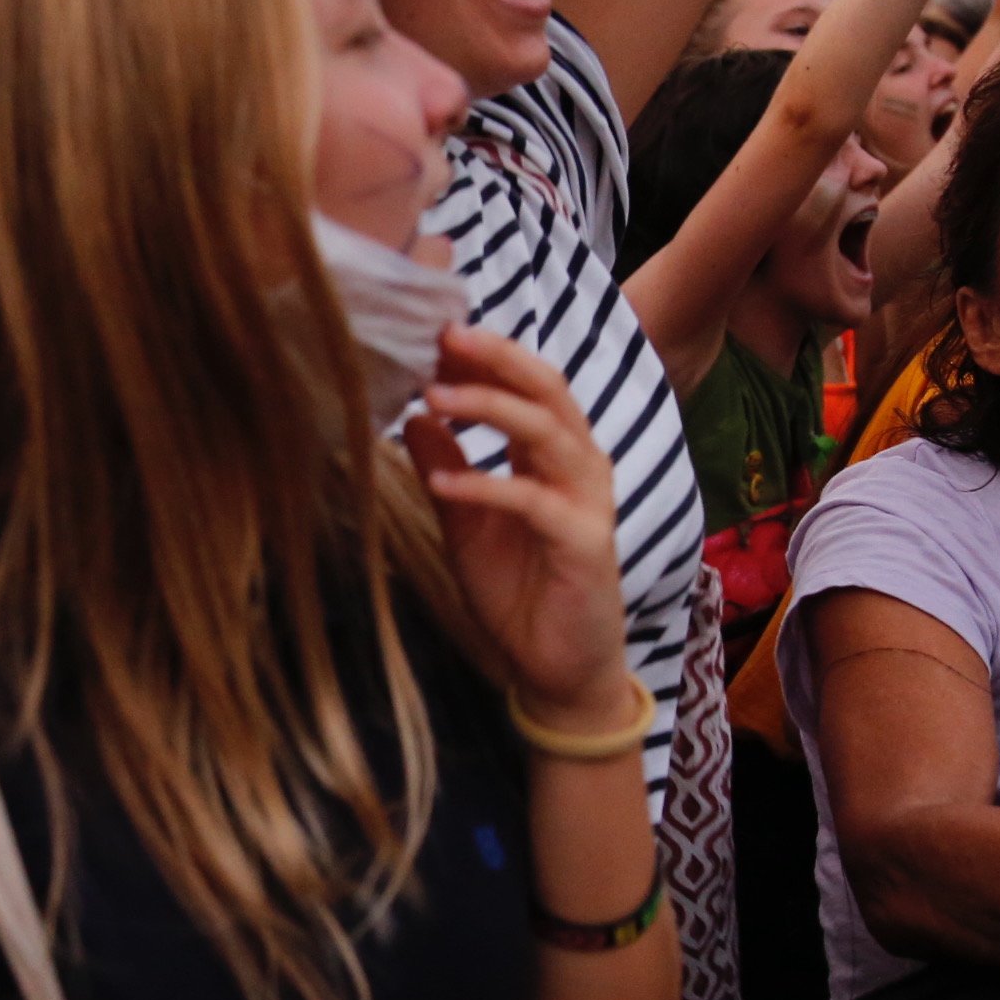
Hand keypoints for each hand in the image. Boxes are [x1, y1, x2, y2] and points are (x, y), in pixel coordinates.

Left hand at [401, 323, 626, 720]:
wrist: (554, 667)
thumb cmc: (517, 591)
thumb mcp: (465, 522)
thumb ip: (446, 468)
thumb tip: (412, 416)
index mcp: (554, 456)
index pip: (528, 385)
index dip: (486, 356)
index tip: (433, 332)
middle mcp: (580, 468)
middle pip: (547, 390)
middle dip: (496, 358)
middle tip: (443, 336)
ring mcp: (587, 503)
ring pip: (547, 433)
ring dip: (489, 408)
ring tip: (434, 396)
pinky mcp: (585, 542)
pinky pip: (534, 501)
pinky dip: (487, 485)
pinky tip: (442, 481)